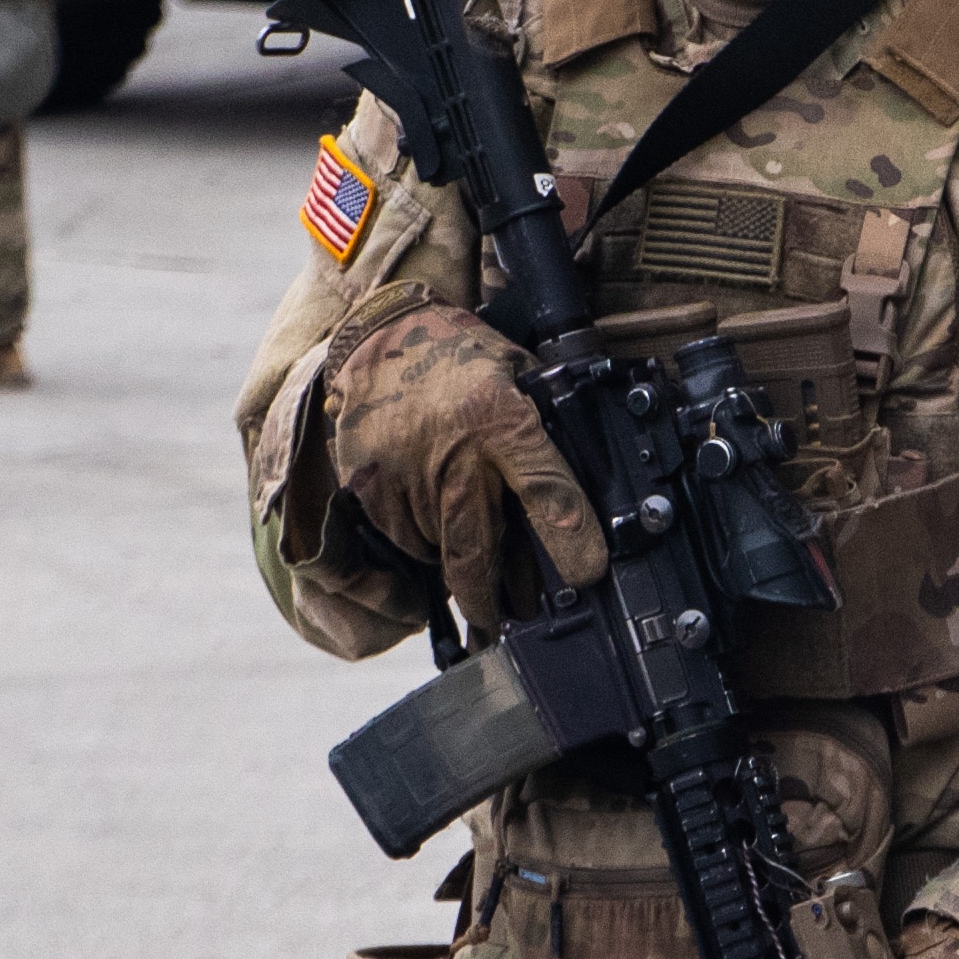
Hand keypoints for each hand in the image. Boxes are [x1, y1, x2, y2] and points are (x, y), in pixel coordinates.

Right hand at [320, 304, 608, 630]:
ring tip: (474, 568)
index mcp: (502, 421)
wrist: (379, 334)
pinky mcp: (370, 487)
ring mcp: (406, 475)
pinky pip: (405, 538)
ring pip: (439, 551)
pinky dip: (422, 541)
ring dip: (459, 565)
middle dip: (492, 600)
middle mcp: (454, 455)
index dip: (572, 540)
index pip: (547, 492)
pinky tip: (433, 520)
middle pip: (478, 550)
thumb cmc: (459, 356)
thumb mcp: (516, 375)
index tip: (588, 574)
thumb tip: (576, 484)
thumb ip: (538, 426)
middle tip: (504, 624)